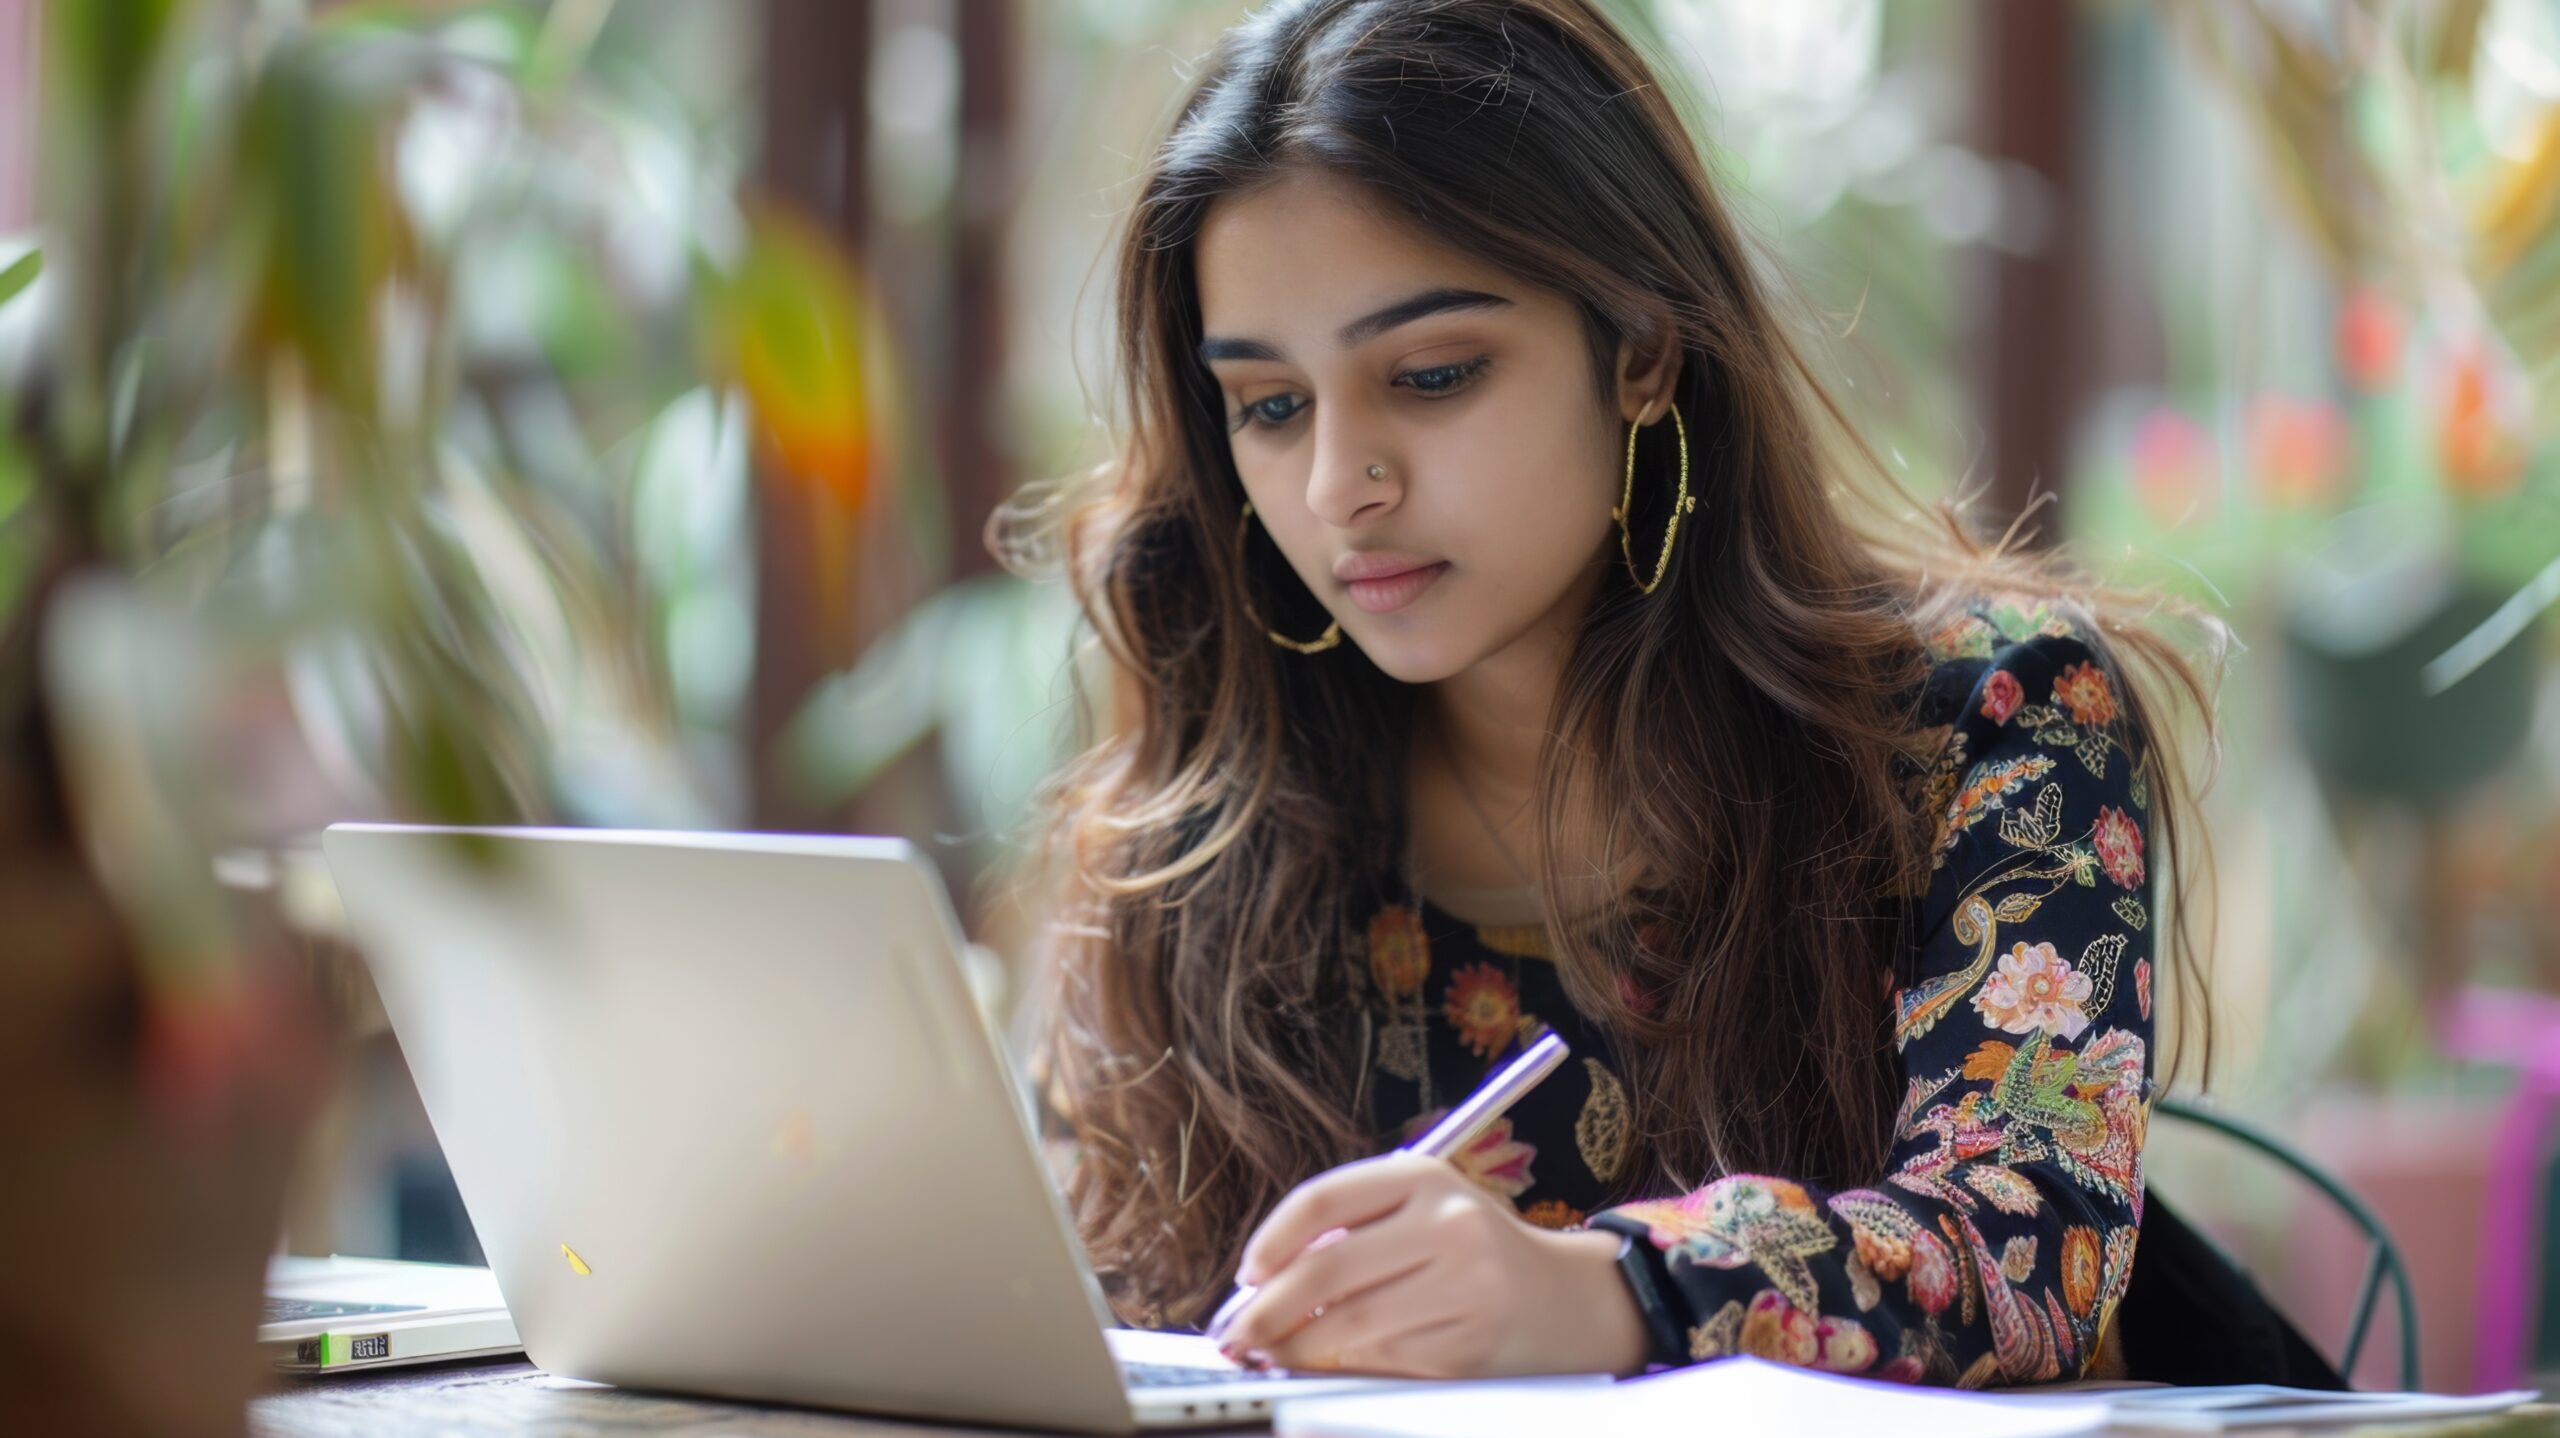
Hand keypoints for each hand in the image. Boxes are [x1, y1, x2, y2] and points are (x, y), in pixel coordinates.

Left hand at [1207, 1150, 1650, 1379]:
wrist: (1560, 1298)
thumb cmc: (1468, 1249)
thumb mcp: (1420, 1208)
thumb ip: (1351, 1228)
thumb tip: (1258, 1284)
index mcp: (1424, 1177)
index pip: (1323, 1200)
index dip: (1270, 1240)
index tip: (1246, 1275)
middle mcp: (1447, 1225)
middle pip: (1327, 1269)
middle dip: (1267, 1309)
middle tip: (1236, 1331)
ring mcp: (1463, 1287)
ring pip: (1349, 1325)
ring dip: (1294, 1347)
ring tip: (1269, 1351)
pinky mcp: (1467, 1344)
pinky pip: (1382, 1361)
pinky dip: (1339, 1368)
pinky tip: (1320, 1365)